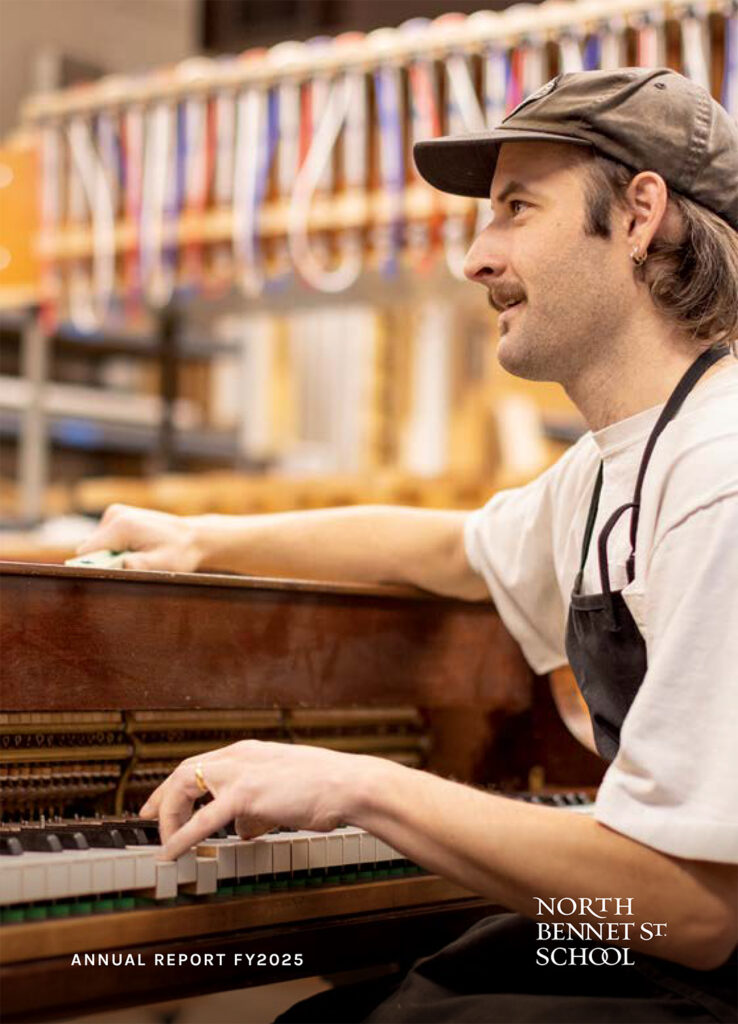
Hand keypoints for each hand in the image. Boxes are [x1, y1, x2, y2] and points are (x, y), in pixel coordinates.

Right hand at [75, 504, 202, 571]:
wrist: (193, 537)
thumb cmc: (180, 553)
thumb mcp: (161, 565)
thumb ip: (136, 566)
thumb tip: (112, 568)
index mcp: (121, 526)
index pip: (87, 553)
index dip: (94, 568)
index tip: (112, 575)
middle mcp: (114, 515)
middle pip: (91, 549)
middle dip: (105, 562)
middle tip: (132, 567)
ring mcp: (115, 513)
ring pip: (97, 546)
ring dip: (112, 556)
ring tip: (138, 558)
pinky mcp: (118, 517)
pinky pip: (105, 540)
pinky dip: (116, 549)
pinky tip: (137, 550)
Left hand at [139, 740, 380, 859]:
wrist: (348, 785)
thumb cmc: (324, 789)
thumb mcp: (282, 793)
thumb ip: (257, 809)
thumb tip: (241, 830)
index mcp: (248, 751)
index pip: (199, 763)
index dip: (175, 784)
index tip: (161, 802)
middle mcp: (239, 755)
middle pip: (182, 771)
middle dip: (160, 797)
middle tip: (145, 819)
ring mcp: (240, 772)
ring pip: (184, 788)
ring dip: (169, 817)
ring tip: (165, 842)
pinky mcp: (246, 794)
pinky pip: (202, 820)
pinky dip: (180, 837)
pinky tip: (170, 853)